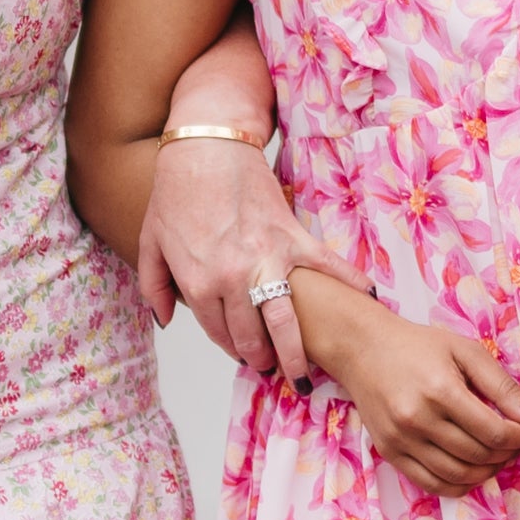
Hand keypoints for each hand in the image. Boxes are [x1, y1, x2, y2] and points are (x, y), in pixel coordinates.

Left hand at [132, 127, 359, 380]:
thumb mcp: (151, 243)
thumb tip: (165, 319)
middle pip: (253, 338)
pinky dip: (350, 283)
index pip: (219, 334)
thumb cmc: (176, 193)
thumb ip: (154, 287)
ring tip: (303, 372)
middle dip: (263, 359)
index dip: (232, 350)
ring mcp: (267, 260)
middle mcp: (234, 279)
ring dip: (296, 353)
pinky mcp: (292, 237)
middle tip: (272, 366)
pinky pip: (327, 267)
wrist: (206, 147)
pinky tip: (368, 298)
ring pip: (286, 321)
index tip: (244, 357)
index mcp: (199, 284)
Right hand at [305, 279, 519, 495]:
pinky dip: (459, 484)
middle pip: (478, 455)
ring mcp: (401, 440)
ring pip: (458, 475)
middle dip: (509, 452)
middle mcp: (418, 420)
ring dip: (488, 471)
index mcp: (441, 390)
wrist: (364, 350)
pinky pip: (432, 484)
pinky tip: (474, 470)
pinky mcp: (390, 452)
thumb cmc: (419, 346)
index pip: (494, 431)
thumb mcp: (466, 352)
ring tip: (500, 455)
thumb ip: (502, 386)